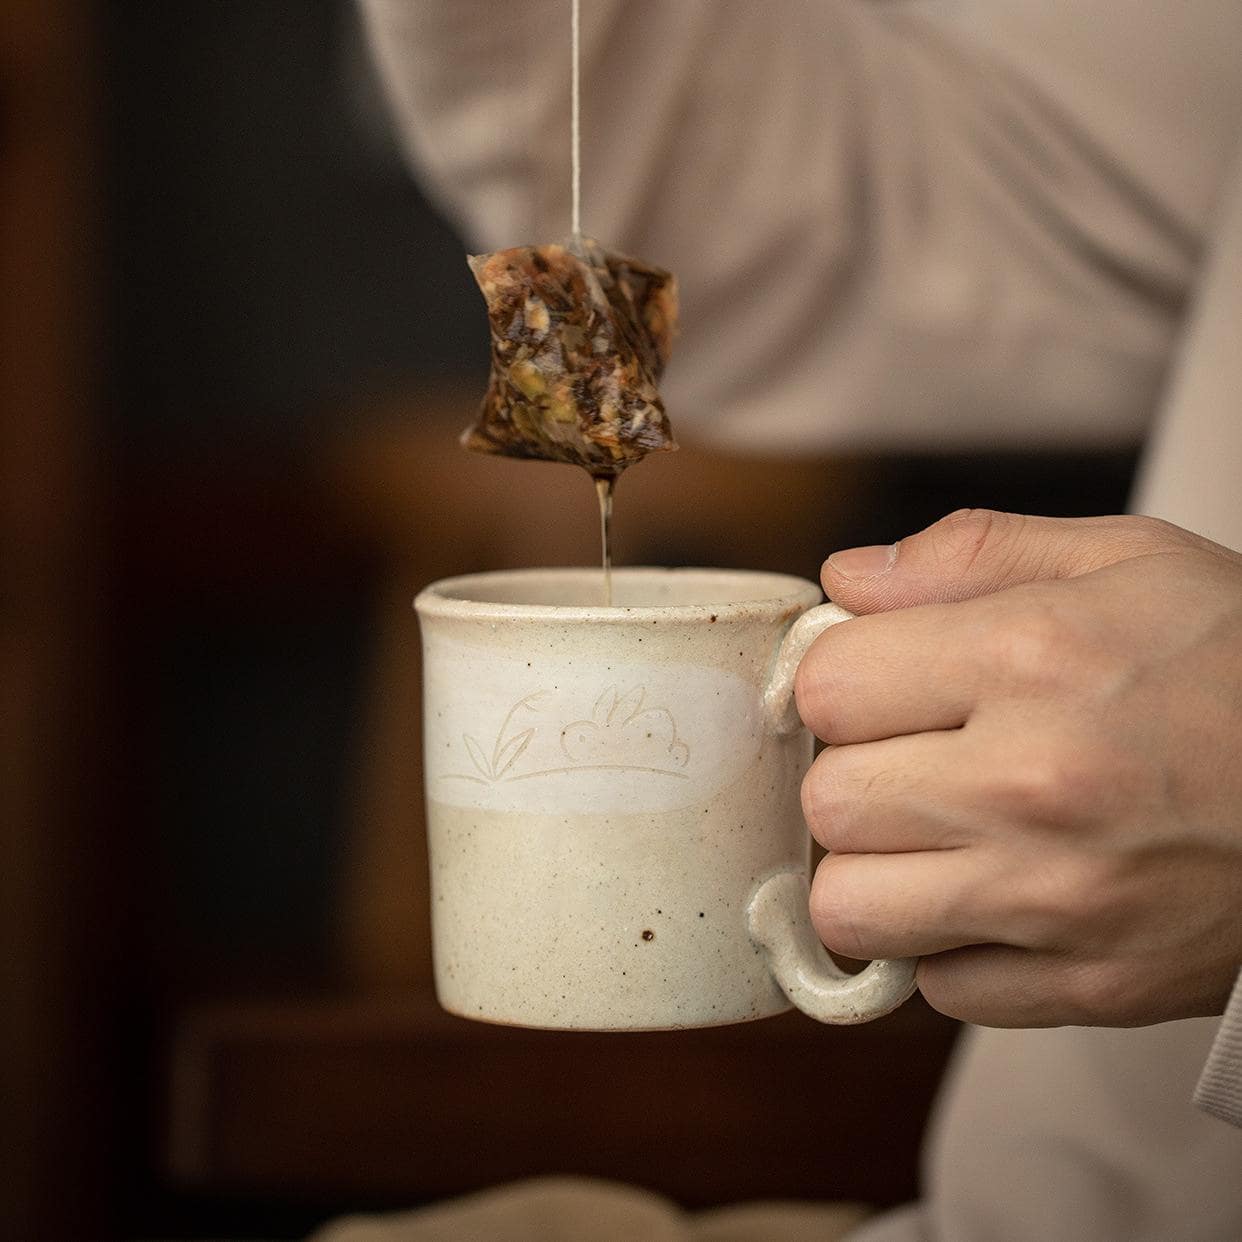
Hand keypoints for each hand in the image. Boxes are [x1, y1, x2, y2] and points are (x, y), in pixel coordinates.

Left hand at [796, 509, 1241, 1027]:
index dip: (841, 681)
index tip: (880, 684)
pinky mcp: (1090, 986)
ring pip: (851, 909)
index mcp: (1033, 659)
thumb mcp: (1126, 561)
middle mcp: (1035, 785)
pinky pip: (936, 985)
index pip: (825, 687)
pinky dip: (949, 944)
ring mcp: (1061, 901)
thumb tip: (843, 578)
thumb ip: (969, 555)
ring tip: (936, 831)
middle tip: (915, 757)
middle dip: (853, 773)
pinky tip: (1000, 892)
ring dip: (877, 870)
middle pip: (826, 802)